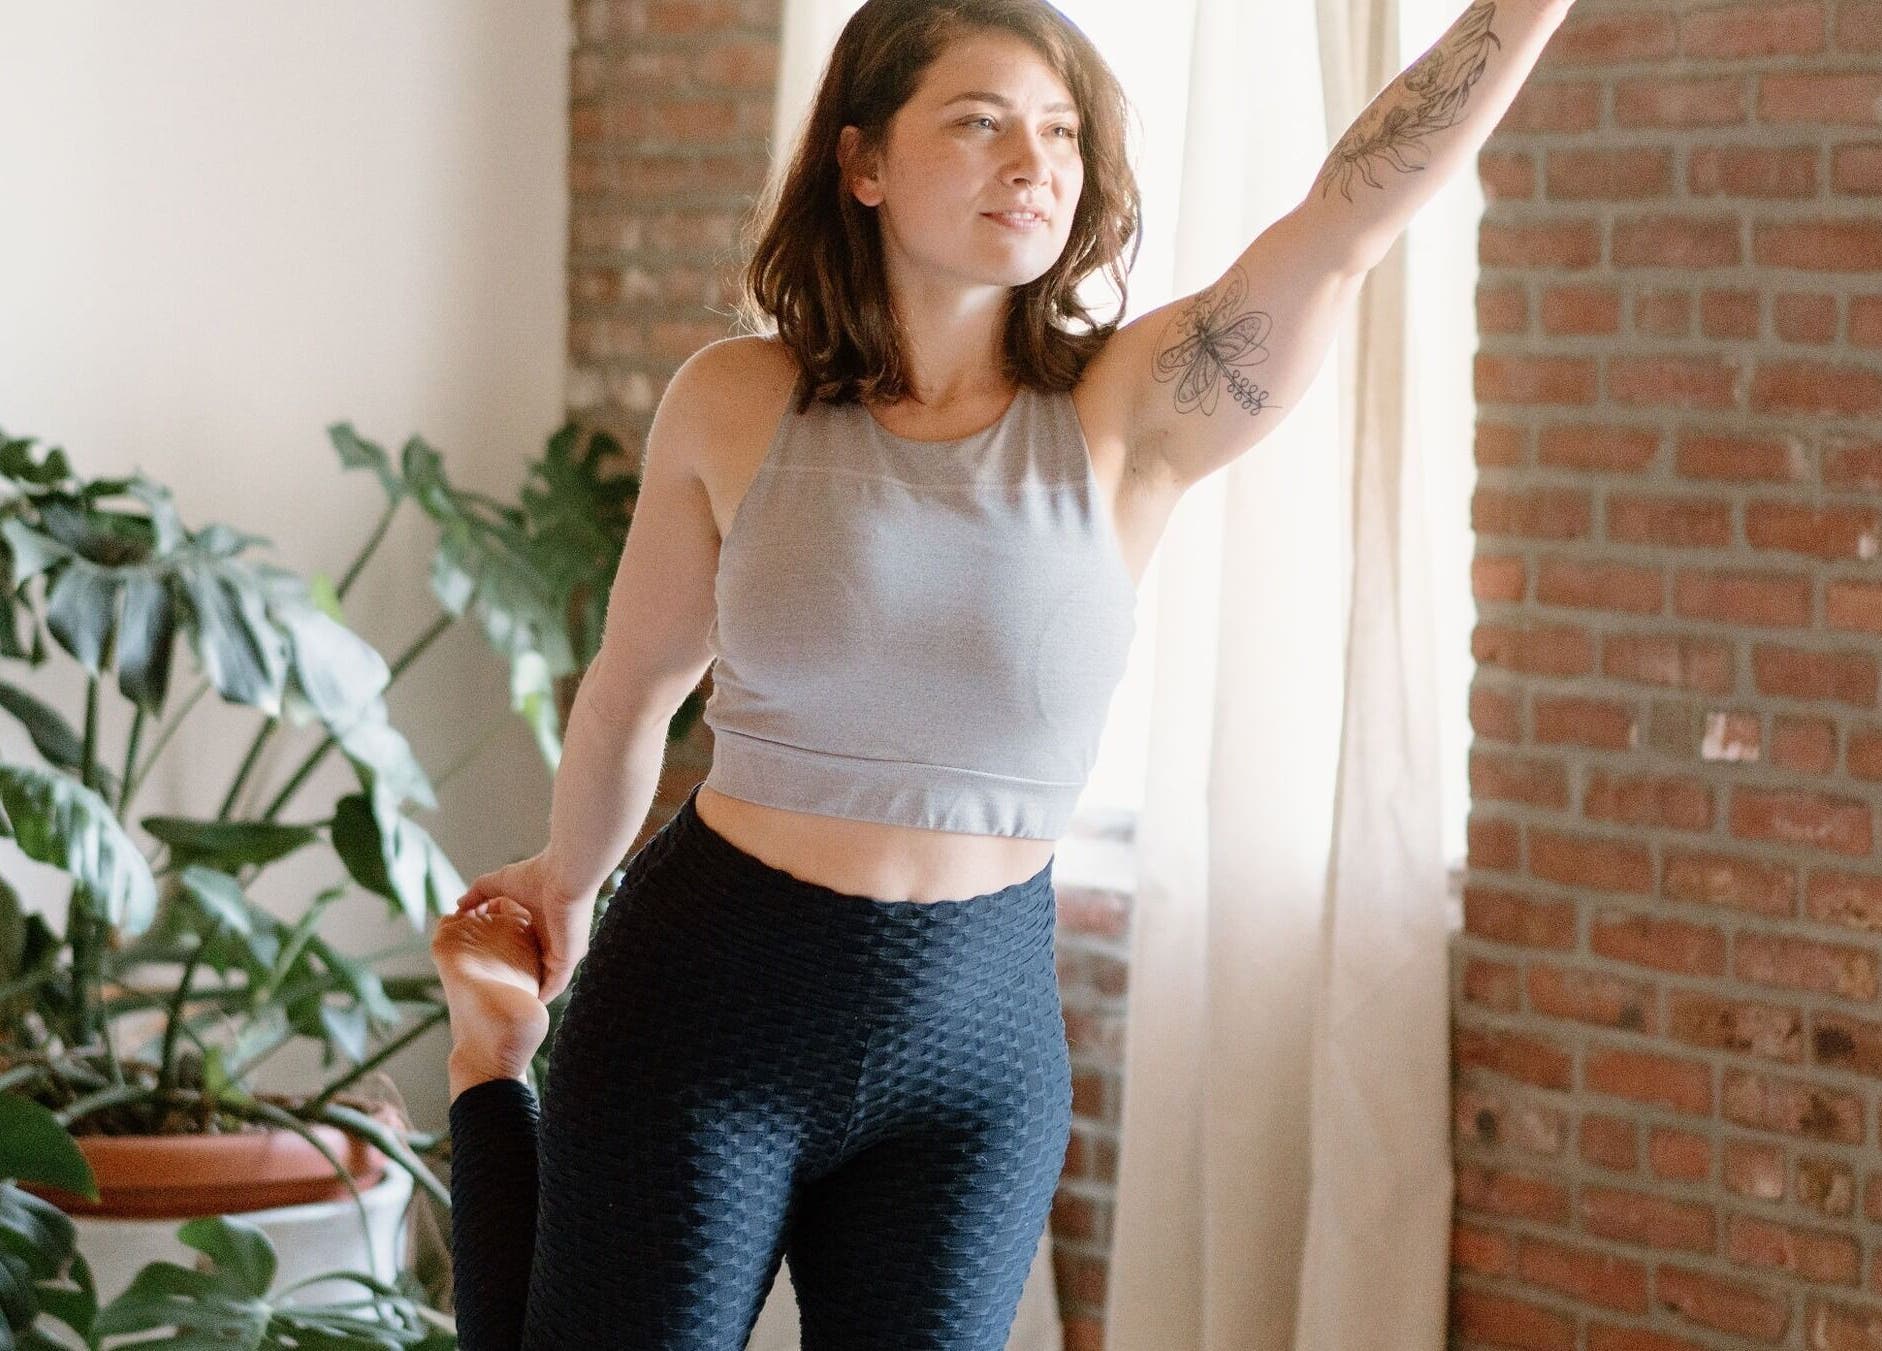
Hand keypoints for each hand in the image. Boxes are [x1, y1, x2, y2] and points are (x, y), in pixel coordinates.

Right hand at [453, 852, 591, 1001]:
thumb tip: (459, 906)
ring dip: (531, 991)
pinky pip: (557, 984)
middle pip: (536, 967)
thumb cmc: (537, 874)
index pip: (526, 948)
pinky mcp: (570, 957)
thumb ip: (479, 894)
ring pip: (547, 979)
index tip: (490, 971)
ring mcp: (565, 950)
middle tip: (498, 995)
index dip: (509, 959)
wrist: (564, 875)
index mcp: (543, 923)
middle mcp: (556, 939)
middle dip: (519, 980)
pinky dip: (544, 995)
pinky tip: (529, 1006)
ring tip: (511, 1008)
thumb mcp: (500, 884)